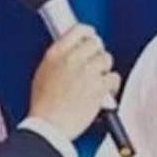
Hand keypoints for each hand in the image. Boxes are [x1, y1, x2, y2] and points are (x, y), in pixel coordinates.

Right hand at [29, 24, 121, 139]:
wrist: (49, 126)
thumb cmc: (44, 106)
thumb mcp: (43, 73)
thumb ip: (58, 59)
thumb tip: (71, 52)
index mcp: (56, 54)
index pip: (78, 30)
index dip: (88, 33)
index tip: (91, 36)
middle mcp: (72, 59)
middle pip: (96, 43)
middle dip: (97, 53)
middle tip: (95, 64)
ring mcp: (86, 72)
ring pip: (106, 59)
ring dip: (104, 69)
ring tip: (97, 81)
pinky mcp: (98, 87)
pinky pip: (114, 77)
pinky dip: (112, 85)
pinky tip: (104, 91)